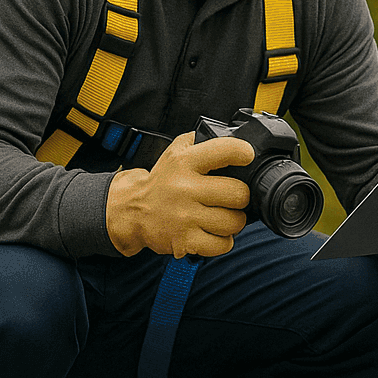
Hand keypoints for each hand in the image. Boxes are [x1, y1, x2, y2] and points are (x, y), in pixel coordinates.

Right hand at [106, 131, 253, 257]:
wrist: (131, 211)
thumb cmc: (160, 183)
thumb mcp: (172, 154)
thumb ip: (195, 141)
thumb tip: (224, 133)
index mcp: (185, 162)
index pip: (226, 150)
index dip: (243, 153)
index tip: (246, 158)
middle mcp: (185, 188)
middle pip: (239, 194)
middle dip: (240, 197)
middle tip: (230, 198)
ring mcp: (185, 216)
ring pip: (234, 222)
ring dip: (233, 221)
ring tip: (222, 217)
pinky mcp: (185, 240)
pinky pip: (223, 244)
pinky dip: (223, 241)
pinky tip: (213, 232)